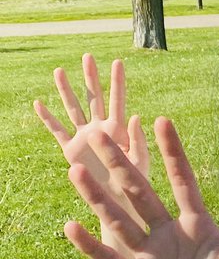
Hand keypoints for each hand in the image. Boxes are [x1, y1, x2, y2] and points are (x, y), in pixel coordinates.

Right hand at [35, 55, 148, 184]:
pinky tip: (39, 103)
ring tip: (59, 71)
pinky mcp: (70, 150)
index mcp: (118, 130)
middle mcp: (100, 129)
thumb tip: (138, 116)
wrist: (117, 201)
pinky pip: (57, 130)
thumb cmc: (134, 182)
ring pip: (73, 109)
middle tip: (88, 56)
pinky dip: (48, 118)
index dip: (117, 82)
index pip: (118, 101)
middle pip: (94, 98)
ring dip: (66, 91)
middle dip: (90, 78)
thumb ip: (138, 140)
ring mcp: (84, 137)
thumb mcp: (140, 161)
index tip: (118, 61)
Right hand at [65, 118, 218, 258]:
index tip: (160, 121)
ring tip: (77, 170)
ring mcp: (152, 258)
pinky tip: (72, 226)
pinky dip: (93, 245)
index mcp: (197, 223)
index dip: (172, 153)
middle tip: (100, 134)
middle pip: (141, 194)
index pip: (181, 181)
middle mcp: (169, 234)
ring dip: (99, 198)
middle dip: (121, 165)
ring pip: (120, 222)